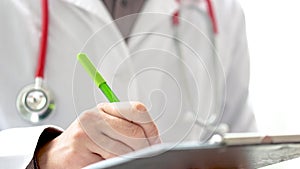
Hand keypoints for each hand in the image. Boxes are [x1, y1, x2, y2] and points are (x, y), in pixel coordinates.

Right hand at [37, 101, 160, 168]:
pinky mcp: (80, 143)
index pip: (138, 111)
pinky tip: (110, 161)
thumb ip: (127, 130)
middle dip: (144, 148)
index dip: (151, 128)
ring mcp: (87, 129)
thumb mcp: (107, 130)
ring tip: (126, 159)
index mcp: (107, 108)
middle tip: (145, 156)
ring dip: (130, 158)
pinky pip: (111, 157)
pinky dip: (116, 162)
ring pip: (125, 147)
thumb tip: (153, 141)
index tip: (155, 142)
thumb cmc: (85, 144)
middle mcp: (96, 115)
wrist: (57, 155)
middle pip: (134, 131)